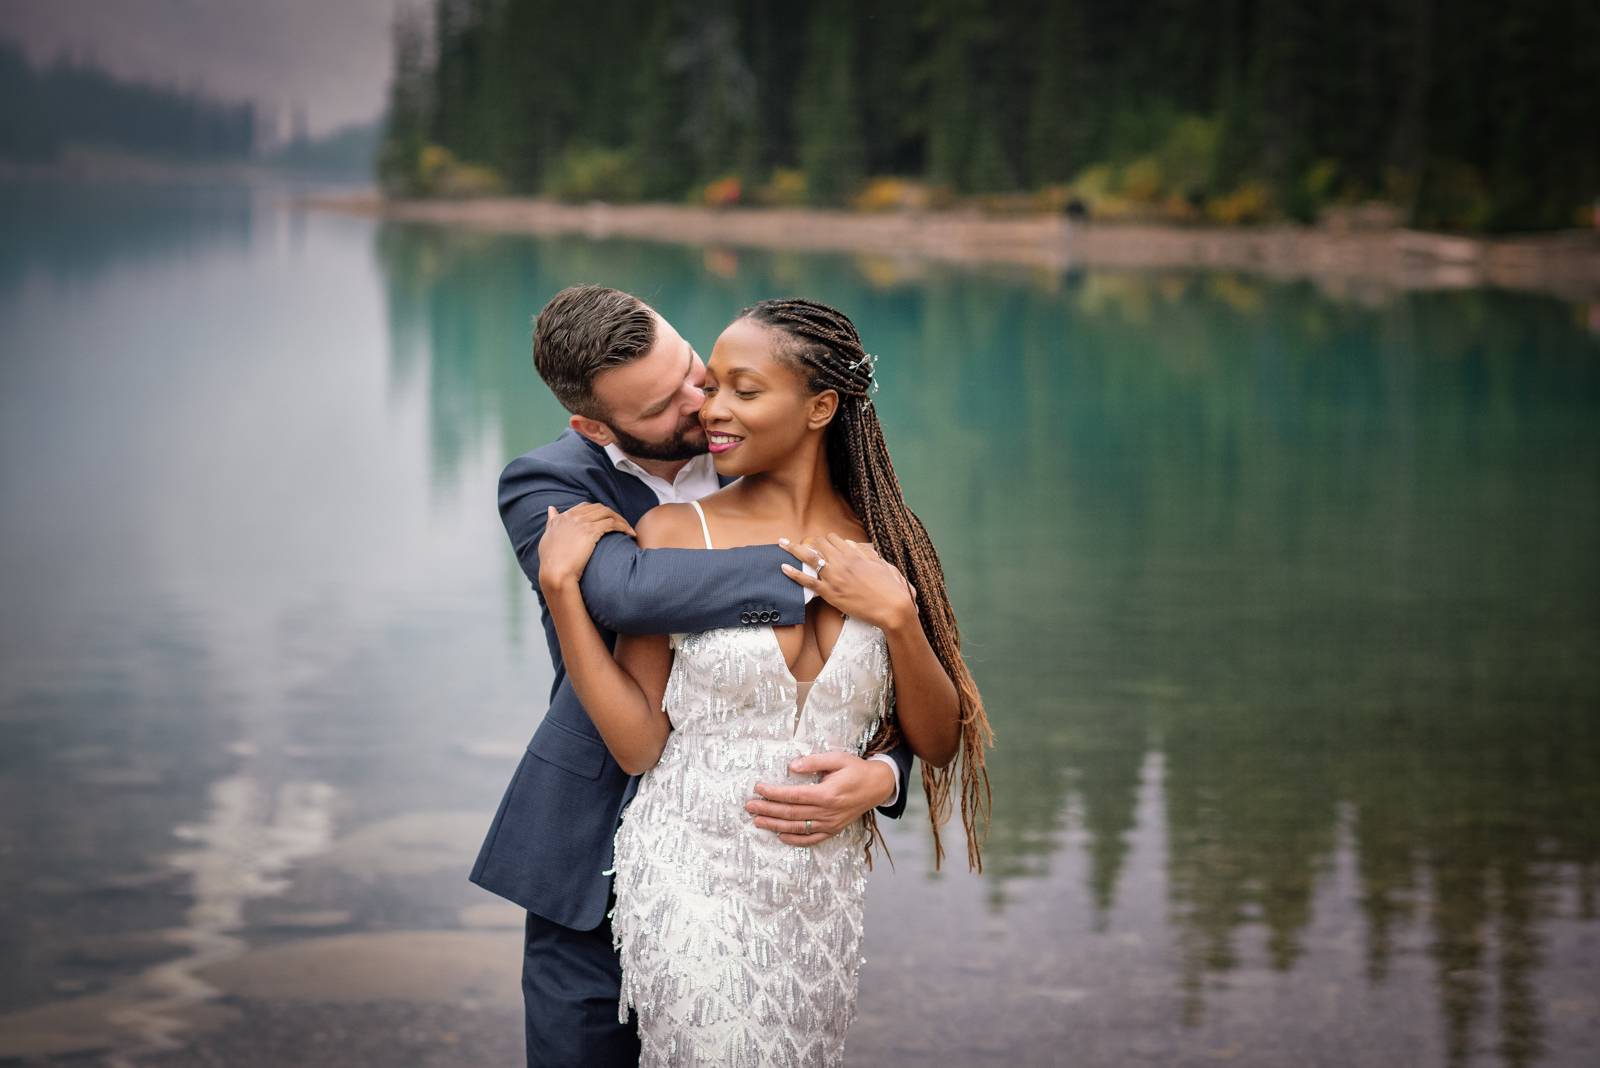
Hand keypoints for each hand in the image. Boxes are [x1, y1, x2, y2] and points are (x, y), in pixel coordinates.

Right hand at [538, 503, 635, 592]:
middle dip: (612, 514)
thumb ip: (551, 522)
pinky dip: (623, 526)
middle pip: (599, 508)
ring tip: (629, 529)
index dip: (598, 512)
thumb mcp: (547, 537)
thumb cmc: (550, 561)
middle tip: (621, 524)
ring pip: (608, 513)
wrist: (555, 572)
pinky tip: (630, 533)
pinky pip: (612, 523)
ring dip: (621, 520)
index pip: (585, 507)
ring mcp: (582, 523)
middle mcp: (573, 517)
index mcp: (563, 517)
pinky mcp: (591, 532)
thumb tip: (551, 509)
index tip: (607, 520)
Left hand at [746, 751, 896, 846]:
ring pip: (797, 827)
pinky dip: (794, 840)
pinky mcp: (833, 830)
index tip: (758, 788)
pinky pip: (811, 839)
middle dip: (768, 809)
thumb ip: (814, 761)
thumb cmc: (856, 769)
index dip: (774, 793)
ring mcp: (830, 823)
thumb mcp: (837, 758)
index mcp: (827, 794)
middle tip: (749, 806)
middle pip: (791, 813)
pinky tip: (780, 835)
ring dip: (775, 825)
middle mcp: (827, 812)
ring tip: (757, 821)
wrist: (878, 786)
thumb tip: (792, 766)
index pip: (793, 795)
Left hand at [779, 534, 917, 631]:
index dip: (824, 539)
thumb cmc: (890, 587)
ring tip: (781, 543)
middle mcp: (842, 562)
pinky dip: (794, 573)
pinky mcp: (830, 593)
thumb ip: (865, 554)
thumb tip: (852, 545)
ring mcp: (834, 577)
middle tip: (797, 543)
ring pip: (809, 558)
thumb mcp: (880, 564)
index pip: (833, 539)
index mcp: (854, 554)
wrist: (892, 607)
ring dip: (793, 548)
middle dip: (807, 542)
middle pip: (818, 544)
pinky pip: (807, 581)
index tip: (819, 542)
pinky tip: (783, 568)